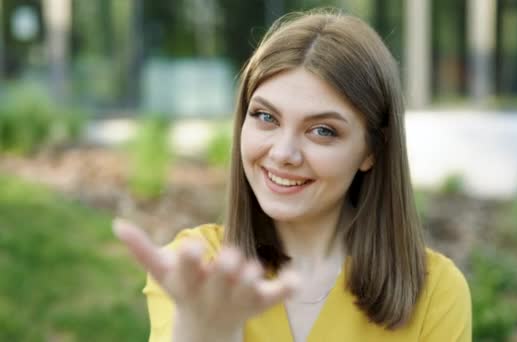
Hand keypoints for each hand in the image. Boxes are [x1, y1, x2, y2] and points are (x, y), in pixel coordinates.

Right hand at [112, 218, 299, 338]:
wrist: (207, 330)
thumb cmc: (185, 291)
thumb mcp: (163, 272)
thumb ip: (141, 248)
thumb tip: (116, 224)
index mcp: (190, 283)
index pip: (189, 271)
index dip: (191, 262)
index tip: (193, 248)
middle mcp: (215, 293)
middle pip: (221, 283)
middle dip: (226, 273)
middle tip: (233, 258)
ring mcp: (239, 299)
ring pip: (247, 292)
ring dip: (251, 282)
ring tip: (255, 270)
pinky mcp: (260, 301)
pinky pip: (275, 295)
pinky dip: (286, 288)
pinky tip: (296, 279)